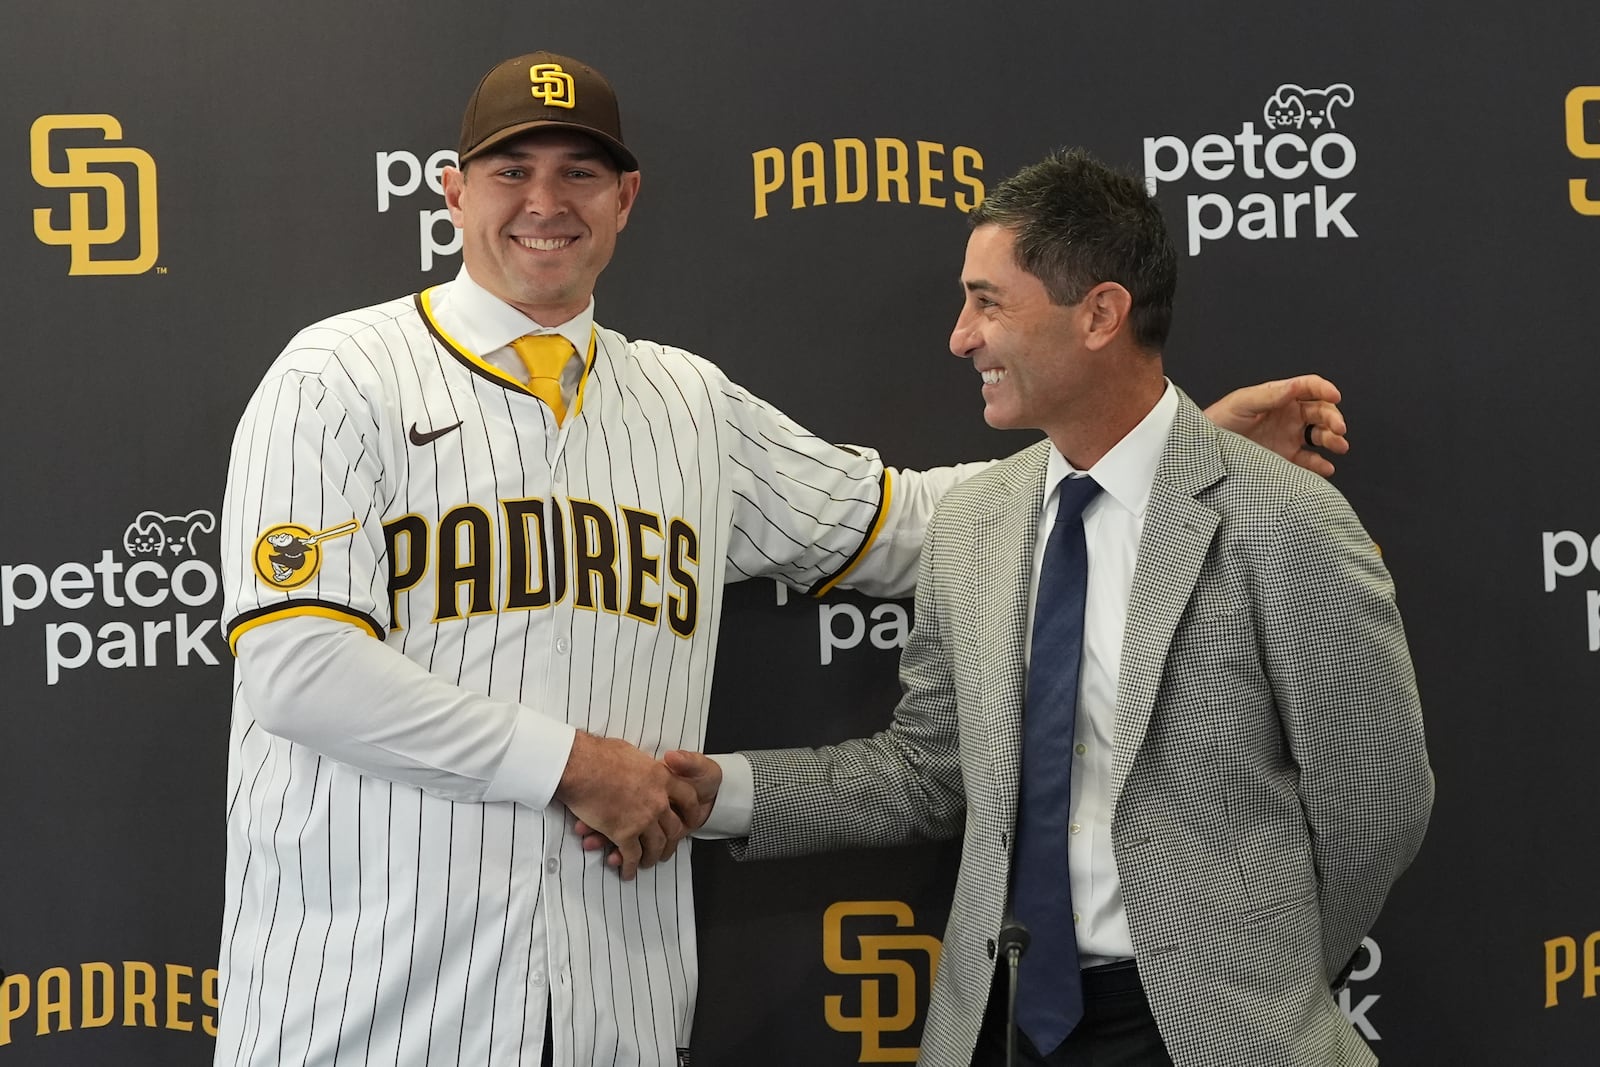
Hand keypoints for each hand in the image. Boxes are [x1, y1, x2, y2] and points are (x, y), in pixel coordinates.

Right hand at [555, 732, 695, 879]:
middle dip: (671, 842)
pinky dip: (629, 867)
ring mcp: (643, 818)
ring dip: (652, 857)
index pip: (689, 798)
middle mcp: (658, 800)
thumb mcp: (632, 753)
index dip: (692, 812)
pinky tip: (627, 872)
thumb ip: (644, 767)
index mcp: (662, 777)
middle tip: (666, 848)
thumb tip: (643, 768)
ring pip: (656, 846)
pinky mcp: (624, 833)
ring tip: (647, 863)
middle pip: (674, 828)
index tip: (690, 820)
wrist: (580, 765)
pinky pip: (631, 856)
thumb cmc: (599, 754)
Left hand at [1203, 374, 1349, 476]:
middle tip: (1338, 427)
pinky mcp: (1285, 459)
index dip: (1324, 389)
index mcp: (1280, 397)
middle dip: (1333, 418)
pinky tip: (1325, 467)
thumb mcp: (1242, 403)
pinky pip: (1309, 461)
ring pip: (1320, 436)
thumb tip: (1295, 386)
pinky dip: (1320, 465)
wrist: (1204, 450)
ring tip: (1339, 446)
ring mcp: (1289, 437)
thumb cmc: (1218, 421)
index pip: (1309, 387)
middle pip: (1321, 412)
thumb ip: (1269, 395)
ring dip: (1333, 439)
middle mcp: (1289, 416)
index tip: (1334, 395)